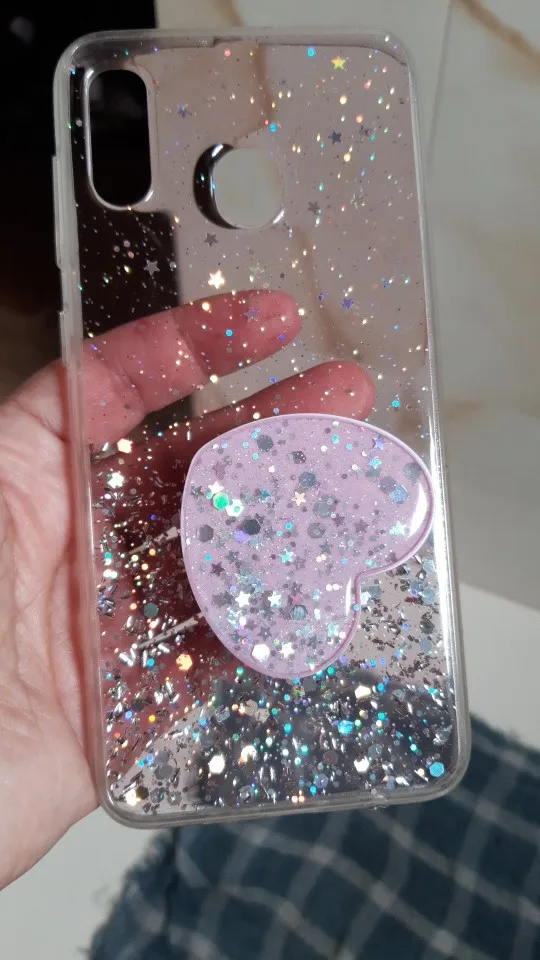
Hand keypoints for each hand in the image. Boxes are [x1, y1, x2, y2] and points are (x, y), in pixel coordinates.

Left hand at [0, 290, 372, 886]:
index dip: (195, 342)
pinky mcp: (137, 695)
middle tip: (344, 393)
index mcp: (29, 480)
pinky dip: (270, 620)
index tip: (267, 321)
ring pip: (218, 552)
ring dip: (287, 517)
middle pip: (191, 463)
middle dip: (272, 421)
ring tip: (352, 485)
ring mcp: (113, 616)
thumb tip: (91, 373)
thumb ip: (26, 439)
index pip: (119, 387)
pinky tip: (321, 587)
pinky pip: (218, 648)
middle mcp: (79, 541)